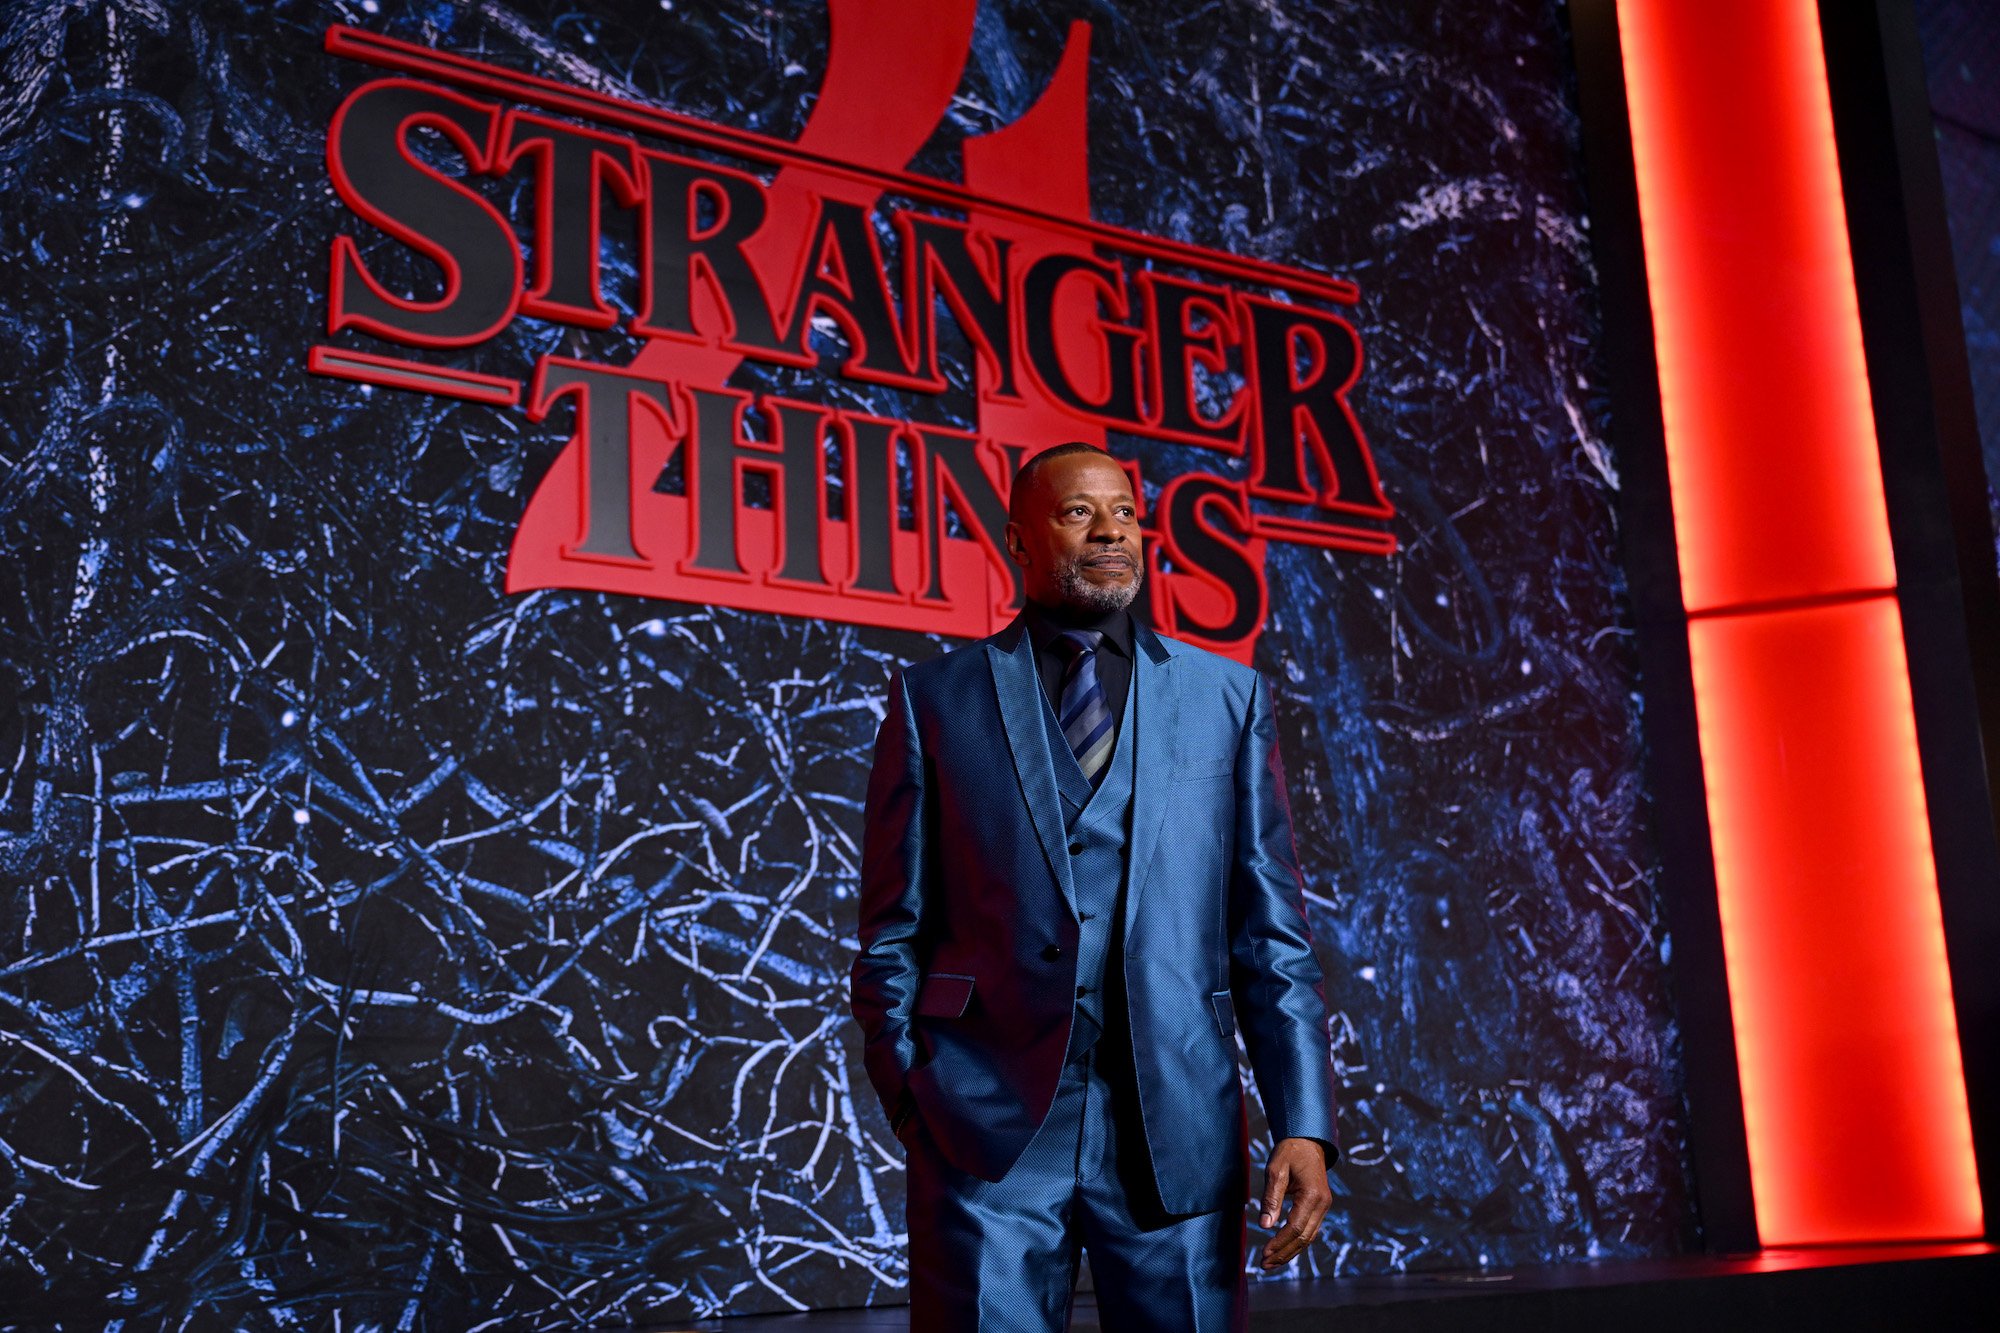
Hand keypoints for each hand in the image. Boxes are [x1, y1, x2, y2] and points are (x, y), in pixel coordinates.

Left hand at [1256, 1137, 1330, 1269]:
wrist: (1308, 1141)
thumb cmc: (1290, 1152)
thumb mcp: (1276, 1170)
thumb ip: (1271, 1198)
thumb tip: (1265, 1225)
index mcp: (1313, 1195)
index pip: (1295, 1227)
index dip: (1279, 1243)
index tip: (1264, 1253)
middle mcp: (1323, 1204)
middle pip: (1304, 1238)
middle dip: (1284, 1253)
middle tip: (1264, 1265)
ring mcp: (1324, 1207)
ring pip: (1308, 1238)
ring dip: (1290, 1252)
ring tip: (1271, 1263)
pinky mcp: (1320, 1208)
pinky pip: (1309, 1230)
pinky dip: (1296, 1243)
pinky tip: (1283, 1250)